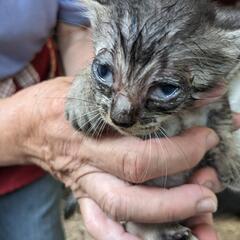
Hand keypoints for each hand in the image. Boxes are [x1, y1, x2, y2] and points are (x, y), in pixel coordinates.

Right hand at [5, 77, 219, 239]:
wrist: (28, 123)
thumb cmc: (60, 100)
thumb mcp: (90, 85)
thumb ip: (124, 88)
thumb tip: (170, 89)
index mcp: (90, 127)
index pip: (140, 147)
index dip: (180, 148)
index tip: (206, 138)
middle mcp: (88, 159)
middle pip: (135, 179)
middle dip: (179, 188)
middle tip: (210, 186)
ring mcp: (84, 181)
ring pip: (121, 210)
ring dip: (164, 216)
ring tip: (199, 217)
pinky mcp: (81, 194)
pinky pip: (99, 224)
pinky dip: (125, 238)